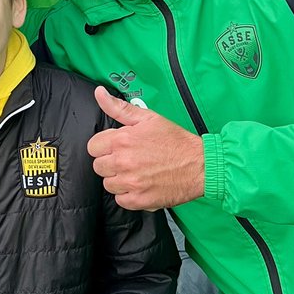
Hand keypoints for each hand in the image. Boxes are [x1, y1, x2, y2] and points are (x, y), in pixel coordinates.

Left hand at [89, 87, 204, 209]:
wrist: (201, 165)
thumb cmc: (176, 141)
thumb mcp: (148, 118)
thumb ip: (119, 107)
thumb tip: (99, 93)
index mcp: (122, 140)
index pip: (93, 147)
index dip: (105, 146)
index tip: (117, 148)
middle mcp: (123, 162)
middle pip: (99, 166)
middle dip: (111, 162)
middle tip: (130, 160)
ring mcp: (131, 182)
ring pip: (108, 184)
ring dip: (119, 180)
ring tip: (137, 172)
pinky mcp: (139, 200)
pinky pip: (120, 200)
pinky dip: (129, 195)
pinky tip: (141, 185)